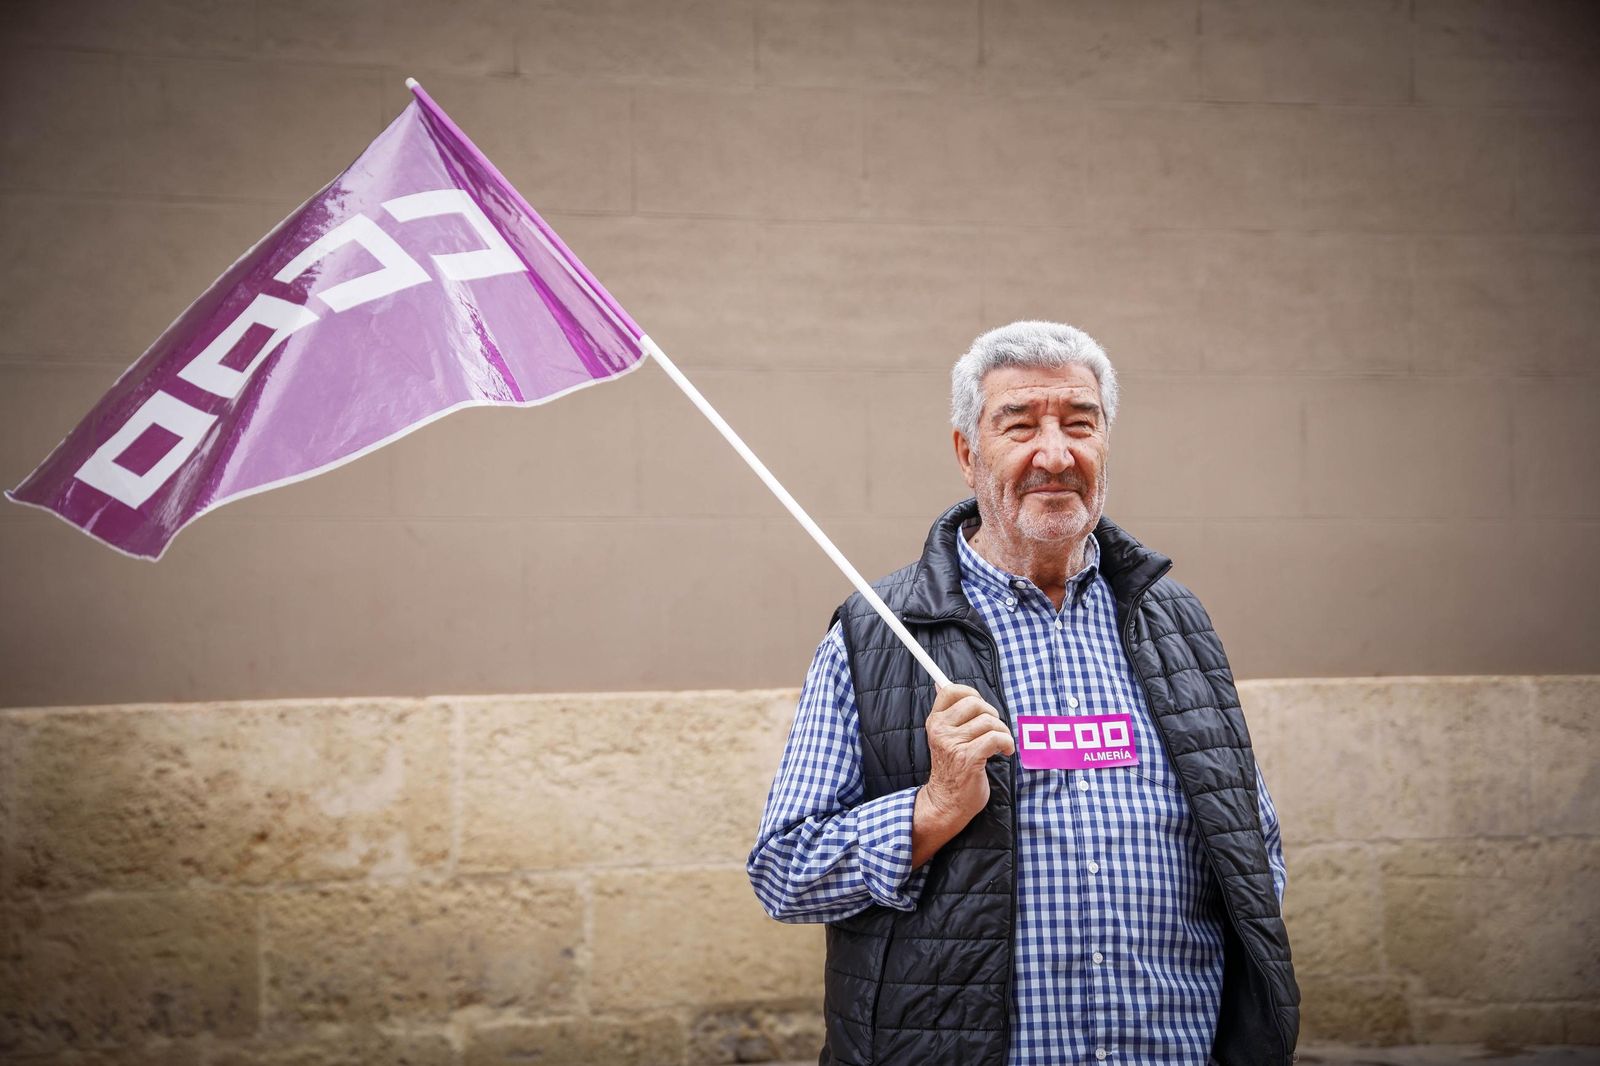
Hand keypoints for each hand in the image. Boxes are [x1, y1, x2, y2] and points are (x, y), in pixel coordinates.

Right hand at [920, 683, 1014, 827]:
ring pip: (990, 721)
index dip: (972, 693)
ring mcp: (954, 744)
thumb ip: (947, 712)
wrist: (947, 802)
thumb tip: (939, 683)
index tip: (982, 709)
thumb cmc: (952, 768)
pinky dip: (1007, 743)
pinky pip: (997, 738)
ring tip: (999, 744)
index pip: (951, 690)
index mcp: (935, 722)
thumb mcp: (943, 736)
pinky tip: (1005, 752)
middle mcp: (941, 730)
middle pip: (975, 703)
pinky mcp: (969, 758)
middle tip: (994, 729)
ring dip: (1002, 732)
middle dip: (992, 714)